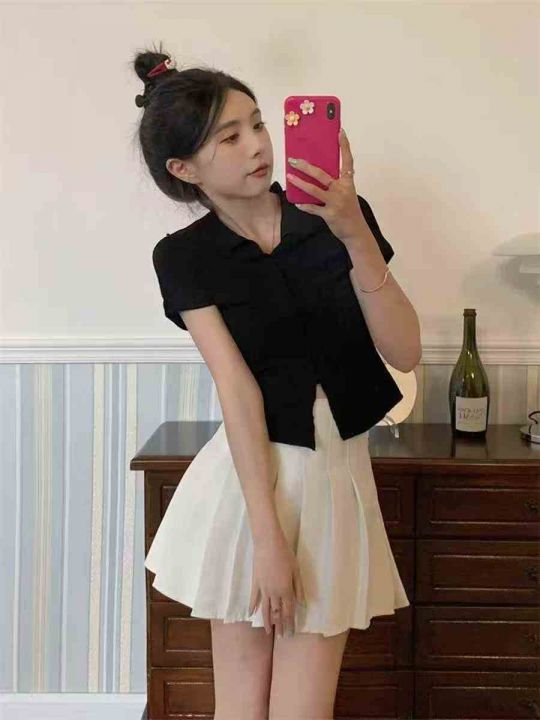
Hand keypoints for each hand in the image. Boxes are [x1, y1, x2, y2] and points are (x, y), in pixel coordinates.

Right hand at [248, 529, 306, 636]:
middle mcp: (274, 592)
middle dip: (280, 626)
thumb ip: (299, 588)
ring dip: (267, 621)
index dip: (290, 623)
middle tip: (281, 637)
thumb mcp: (296, 570)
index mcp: (286, 590)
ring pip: (265, 609)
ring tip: (268, 632)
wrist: (268, 543)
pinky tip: (252, 613)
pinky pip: (253, 597)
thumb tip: (302, 604)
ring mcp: (263, 588)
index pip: (289, 611)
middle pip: (277, 613)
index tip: (290, 634)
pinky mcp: (255, 582)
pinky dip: (252, 606)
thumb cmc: (285, 554)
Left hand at [286, 127, 368, 243]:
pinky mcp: (329, 214)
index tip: (340, 132)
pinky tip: (297, 203)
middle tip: (293, 159)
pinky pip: (313, 208)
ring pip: (314, 190)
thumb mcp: (347, 193)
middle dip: (306, 166)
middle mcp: (342, 190)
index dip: (344, 146)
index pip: (347, 160)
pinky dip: (304, 205)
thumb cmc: (349, 210)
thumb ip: (336, 183)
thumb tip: (317, 173)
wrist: (356, 231)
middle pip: (322, 174)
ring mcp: (335, 202)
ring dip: (300, 183)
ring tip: (289, 176)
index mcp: (348, 182)